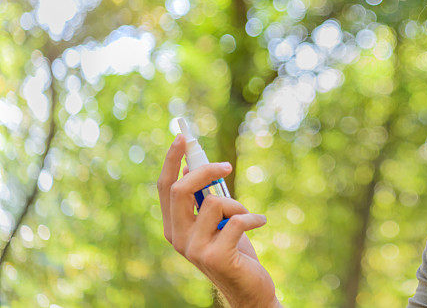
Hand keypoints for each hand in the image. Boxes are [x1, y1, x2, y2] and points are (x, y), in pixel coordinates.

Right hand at [158, 134, 280, 307]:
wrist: (249, 289)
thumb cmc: (234, 250)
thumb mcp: (217, 221)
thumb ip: (206, 198)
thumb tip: (197, 164)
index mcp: (173, 226)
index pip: (165, 187)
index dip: (172, 161)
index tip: (183, 137)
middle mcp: (177, 238)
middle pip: (180, 189)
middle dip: (206, 171)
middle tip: (227, 166)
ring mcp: (193, 249)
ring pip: (213, 202)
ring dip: (237, 203)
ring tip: (247, 215)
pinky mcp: (215, 257)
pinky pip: (236, 220)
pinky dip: (253, 217)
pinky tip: (260, 224)